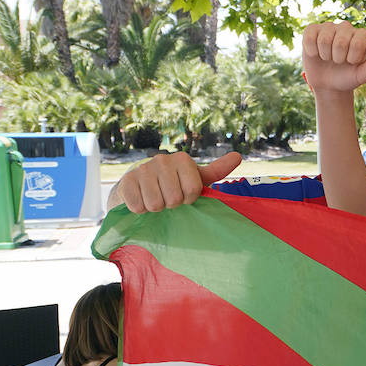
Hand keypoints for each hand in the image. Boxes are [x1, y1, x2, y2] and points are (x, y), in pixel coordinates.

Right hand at [111, 151, 241, 213]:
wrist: (137, 186)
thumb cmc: (173, 183)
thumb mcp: (196, 177)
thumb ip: (216, 170)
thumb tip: (238, 156)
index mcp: (182, 159)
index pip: (193, 190)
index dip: (189, 199)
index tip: (185, 195)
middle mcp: (162, 160)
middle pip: (175, 199)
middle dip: (172, 204)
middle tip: (167, 198)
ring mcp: (142, 169)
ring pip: (156, 204)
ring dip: (156, 208)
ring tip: (154, 198)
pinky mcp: (126, 181)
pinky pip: (138, 207)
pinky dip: (140, 209)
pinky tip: (141, 199)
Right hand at [302, 22, 365, 95]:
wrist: (329, 84)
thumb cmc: (348, 77)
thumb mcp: (362, 76)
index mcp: (362, 35)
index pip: (357, 43)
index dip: (352, 58)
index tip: (352, 63)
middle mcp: (346, 27)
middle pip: (340, 42)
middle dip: (338, 58)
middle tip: (338, 62)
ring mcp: (329, 27)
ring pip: (324, 40)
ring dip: (325, 55)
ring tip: (328, 58)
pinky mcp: (312, 30)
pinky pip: (309, 37)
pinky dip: (311, 50)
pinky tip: (316, 53)